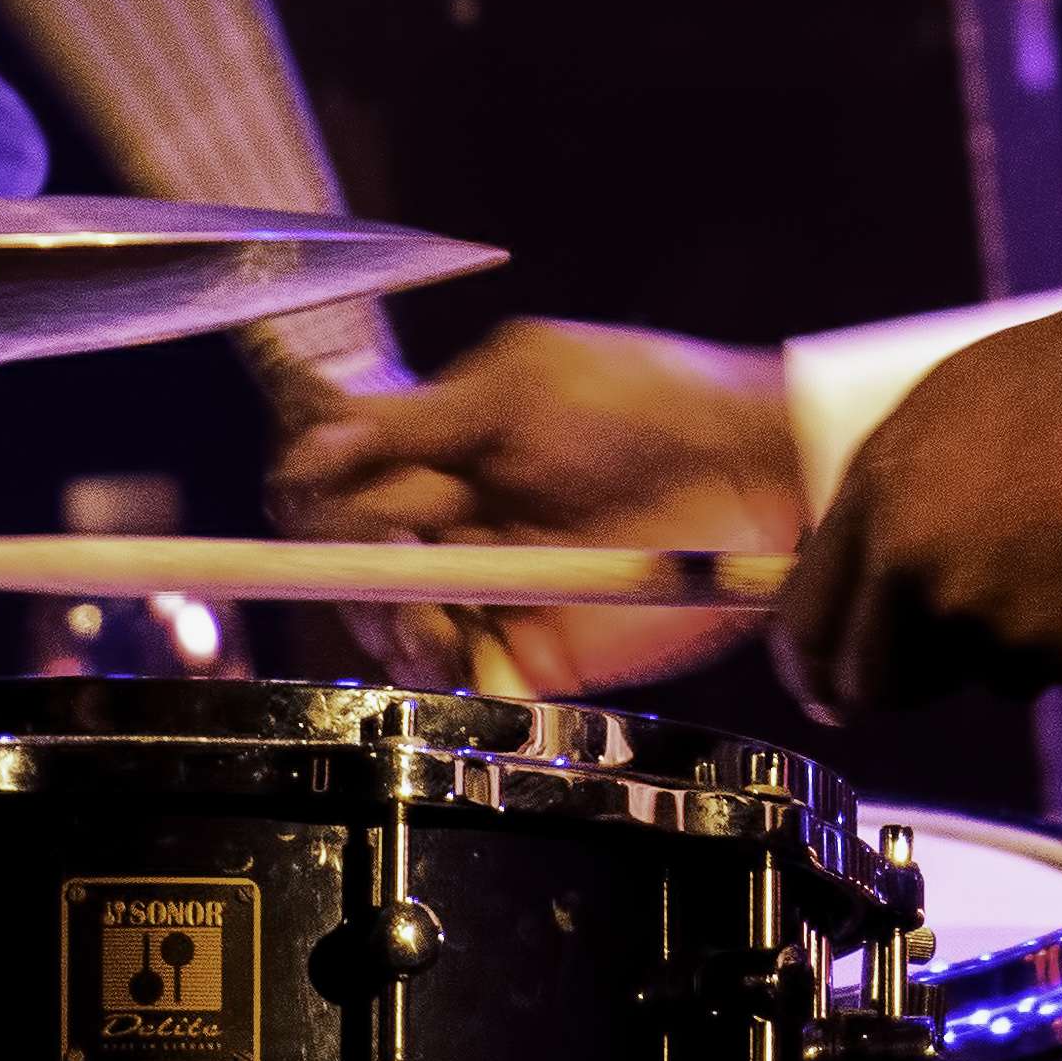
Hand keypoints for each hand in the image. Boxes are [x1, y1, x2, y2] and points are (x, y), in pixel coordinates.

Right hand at [266, 317, 806, 695]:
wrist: (748, 462)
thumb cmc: (643, 399)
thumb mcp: (520, 386)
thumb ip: (416, 421)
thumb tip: (313, 443)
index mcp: (442, 452)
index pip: (341, 487)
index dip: (317, 499)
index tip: (313, 502)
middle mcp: (455, 525)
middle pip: (353, 563)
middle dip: (354, 564)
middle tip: (393, 556)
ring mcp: (493, 589)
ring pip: (397, 624)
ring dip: (394, 621)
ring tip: (429, 614)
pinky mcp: (537, 646)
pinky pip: (465, 674)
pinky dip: (443, 669)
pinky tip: (451, 648)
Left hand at [776, 288, 1061, 715]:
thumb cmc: (1046, 383)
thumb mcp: (925, 422)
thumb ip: (877, 506)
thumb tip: (853, 575)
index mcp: (876, 506)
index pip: (806, 627)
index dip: (813, 670)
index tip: (827, 690)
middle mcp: (922, 573)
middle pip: (879, 683)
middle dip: (906, 678)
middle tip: (944, 649)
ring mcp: (994, 618)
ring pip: (982, 677)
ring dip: (1007, 646)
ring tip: (1050, 562)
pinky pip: (1059, 672)